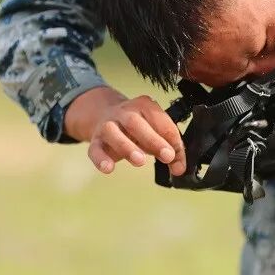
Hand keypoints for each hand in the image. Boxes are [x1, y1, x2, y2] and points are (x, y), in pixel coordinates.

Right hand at [64, 86, 185, 174]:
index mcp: (145, 105)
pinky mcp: (96, 141)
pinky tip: (109, 168)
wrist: (106, 116)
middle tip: (167, 156)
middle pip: (135, 122)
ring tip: (140, 161)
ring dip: (127, 147)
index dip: (171, 139)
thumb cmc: (138, 127)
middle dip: (153, 140)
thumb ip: (171, 149)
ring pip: (113, 132)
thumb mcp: (157, 132)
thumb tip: (179, 168)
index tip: (176, 156)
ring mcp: (107, 125)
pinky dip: (101, 159)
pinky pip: (95, 149)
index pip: (160, 121)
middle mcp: (124, 112)